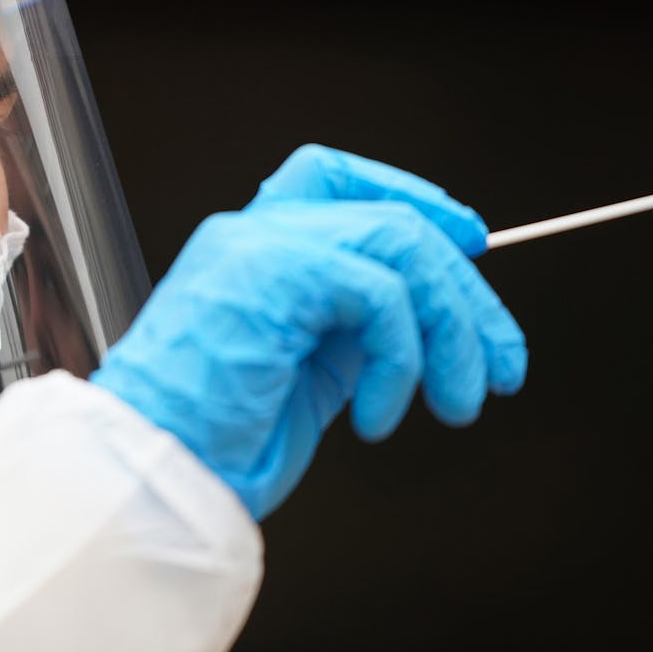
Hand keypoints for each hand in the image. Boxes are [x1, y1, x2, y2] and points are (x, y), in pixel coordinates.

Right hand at [89, 143, 527, 518]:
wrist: (153, 473)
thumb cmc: (210, 440)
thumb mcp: (304, 375)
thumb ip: (351, 331)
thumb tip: (425, 319)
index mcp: (251, 252)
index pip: (338, 178)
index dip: (414, 197)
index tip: (470, 243)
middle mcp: (252, 236)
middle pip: (392, 216)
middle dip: (466, 295)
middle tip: (500, 364)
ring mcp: (259, 246)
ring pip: (400, 243)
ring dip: (453, 332)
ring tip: (455, 401)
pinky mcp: (276, 273)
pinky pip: (382, 291)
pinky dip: (403, 357)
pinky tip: (380, 412)